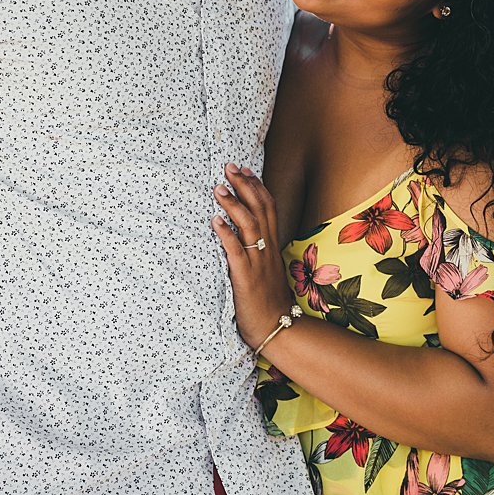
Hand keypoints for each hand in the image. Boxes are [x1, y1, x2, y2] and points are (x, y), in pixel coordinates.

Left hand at [212, 163, 294, 349]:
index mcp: (273, 245)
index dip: (257, 186)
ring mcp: (258, 262)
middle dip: (245, 186)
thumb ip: (259, 251)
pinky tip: (215, 222)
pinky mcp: (246, 277)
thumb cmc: (268, 302)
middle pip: (261, 209)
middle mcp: (268, 249)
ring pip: (250, 225)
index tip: (244, 170)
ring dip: (234, 205)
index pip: (269, 207)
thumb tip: (244, 236)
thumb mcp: (267, 270)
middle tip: (229, 167)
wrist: (278, 327)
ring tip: (218, 189)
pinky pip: (237, 251)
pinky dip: (226, 235)